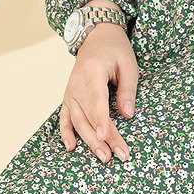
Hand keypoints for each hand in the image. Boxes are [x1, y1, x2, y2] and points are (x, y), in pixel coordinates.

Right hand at [59, 22, 137, 162]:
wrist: (96, 36)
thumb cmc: (115, 49)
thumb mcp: (129, 64)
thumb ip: (128, 90)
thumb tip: (127, 115)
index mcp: (93, 72)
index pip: (97, 101)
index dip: (102, 120)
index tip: (107, 137)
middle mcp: (77, 83)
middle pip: (88, 115)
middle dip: (102, 138)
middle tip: (117, 155)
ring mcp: (70, 90)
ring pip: (77, 120)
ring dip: (89, 141)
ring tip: (104, 157)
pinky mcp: (68, 96)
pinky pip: (64, 117)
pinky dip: (66, 132)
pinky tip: (71, 147)